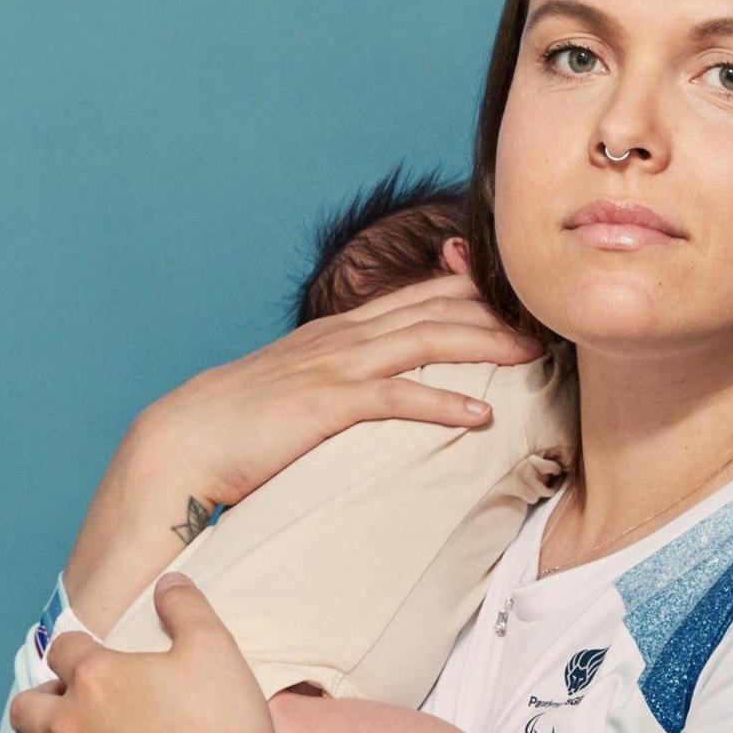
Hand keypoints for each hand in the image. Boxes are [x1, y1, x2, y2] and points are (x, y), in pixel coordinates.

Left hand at [5, 576, 281, 732]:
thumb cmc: (220, 727)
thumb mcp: (216, 649)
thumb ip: (188, 609)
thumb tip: (169, 581)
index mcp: (98, 681)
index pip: (64, 650)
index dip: (75, 648)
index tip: (87, 653)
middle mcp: (70, 732)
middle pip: (24, 711)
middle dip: (39, 705)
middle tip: (69, 708)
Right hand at [134, 271, 543, 509]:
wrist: (182, 443)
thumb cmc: (246, 425)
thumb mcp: (306, 387)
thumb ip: (351, 377)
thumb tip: (391, 387)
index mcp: (342, 332)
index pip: (421, 296)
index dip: (476, 289)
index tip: (525, 292)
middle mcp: (344, 339)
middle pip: (436, 309)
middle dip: (497, 310)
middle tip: (551, 317)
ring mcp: (334, 368)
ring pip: (424, 341)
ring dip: (484, 345)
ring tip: (533, 354)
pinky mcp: (323, 405)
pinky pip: (393, 399)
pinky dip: (441, 404)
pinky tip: (479, 418)